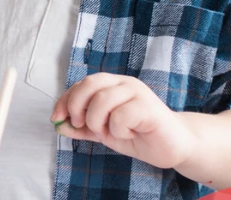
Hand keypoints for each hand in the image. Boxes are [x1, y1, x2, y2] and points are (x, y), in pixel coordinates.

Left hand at [51, 73, 196, 169]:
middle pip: (90, 83)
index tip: (57, 118)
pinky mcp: (149, 107)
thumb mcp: (103, 132)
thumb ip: (82, 128)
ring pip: (102, 100)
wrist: (173, 147)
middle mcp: (124, 83)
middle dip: (78, 107)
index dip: (65, 100)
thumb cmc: (138, 135)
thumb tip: (58, 125)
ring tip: (111, 132)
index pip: (81, 84)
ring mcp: (138, 92)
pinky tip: (130, 134)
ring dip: (98, 122)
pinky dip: (118, 129)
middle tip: (82, 125)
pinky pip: (121, 115)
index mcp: (112, 84)